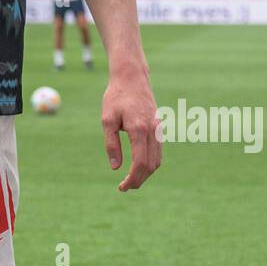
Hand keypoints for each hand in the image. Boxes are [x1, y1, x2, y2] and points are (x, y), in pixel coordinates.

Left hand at [102, 64, 161, 191]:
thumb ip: (111, 144)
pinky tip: (140, 166)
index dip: (132, 179)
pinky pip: (158, 151)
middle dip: (139, 180)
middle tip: (125, 187)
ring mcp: (158, 129)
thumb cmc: (116, 97)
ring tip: (131, 180)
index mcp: (139, 129)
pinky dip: (151, 163)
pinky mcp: (159, 127)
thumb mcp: (107, 120)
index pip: (140, 163)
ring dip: (146, 174)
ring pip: (157, 160)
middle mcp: (152, 131)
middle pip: (150, 165)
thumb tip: (116, 167)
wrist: (132, 77)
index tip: (122, 187)